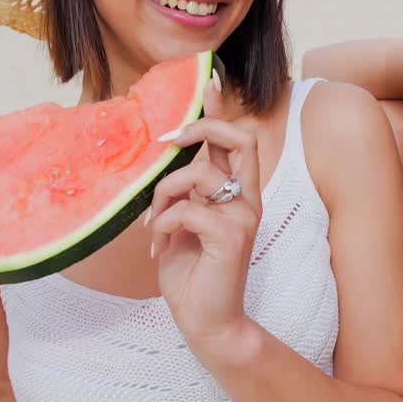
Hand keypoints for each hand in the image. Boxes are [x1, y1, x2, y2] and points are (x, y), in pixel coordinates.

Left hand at [147, 72, 262, 346]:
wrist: (206, 321)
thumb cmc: (193, 273)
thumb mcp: (184, 222)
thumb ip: (187, 192)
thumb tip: (170, 159)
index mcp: (239, 192)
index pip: (237, 139)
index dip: (222, 107)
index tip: (209, 80)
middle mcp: (248, 198)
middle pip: (240, 138)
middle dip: (203, 127)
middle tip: (171, 139)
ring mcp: (243, 216)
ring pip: (197, 175)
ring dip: (163, 195)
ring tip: (154, 223)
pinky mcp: (230, 236)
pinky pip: (187, 210)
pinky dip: (163, 225)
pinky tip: (159, 247)